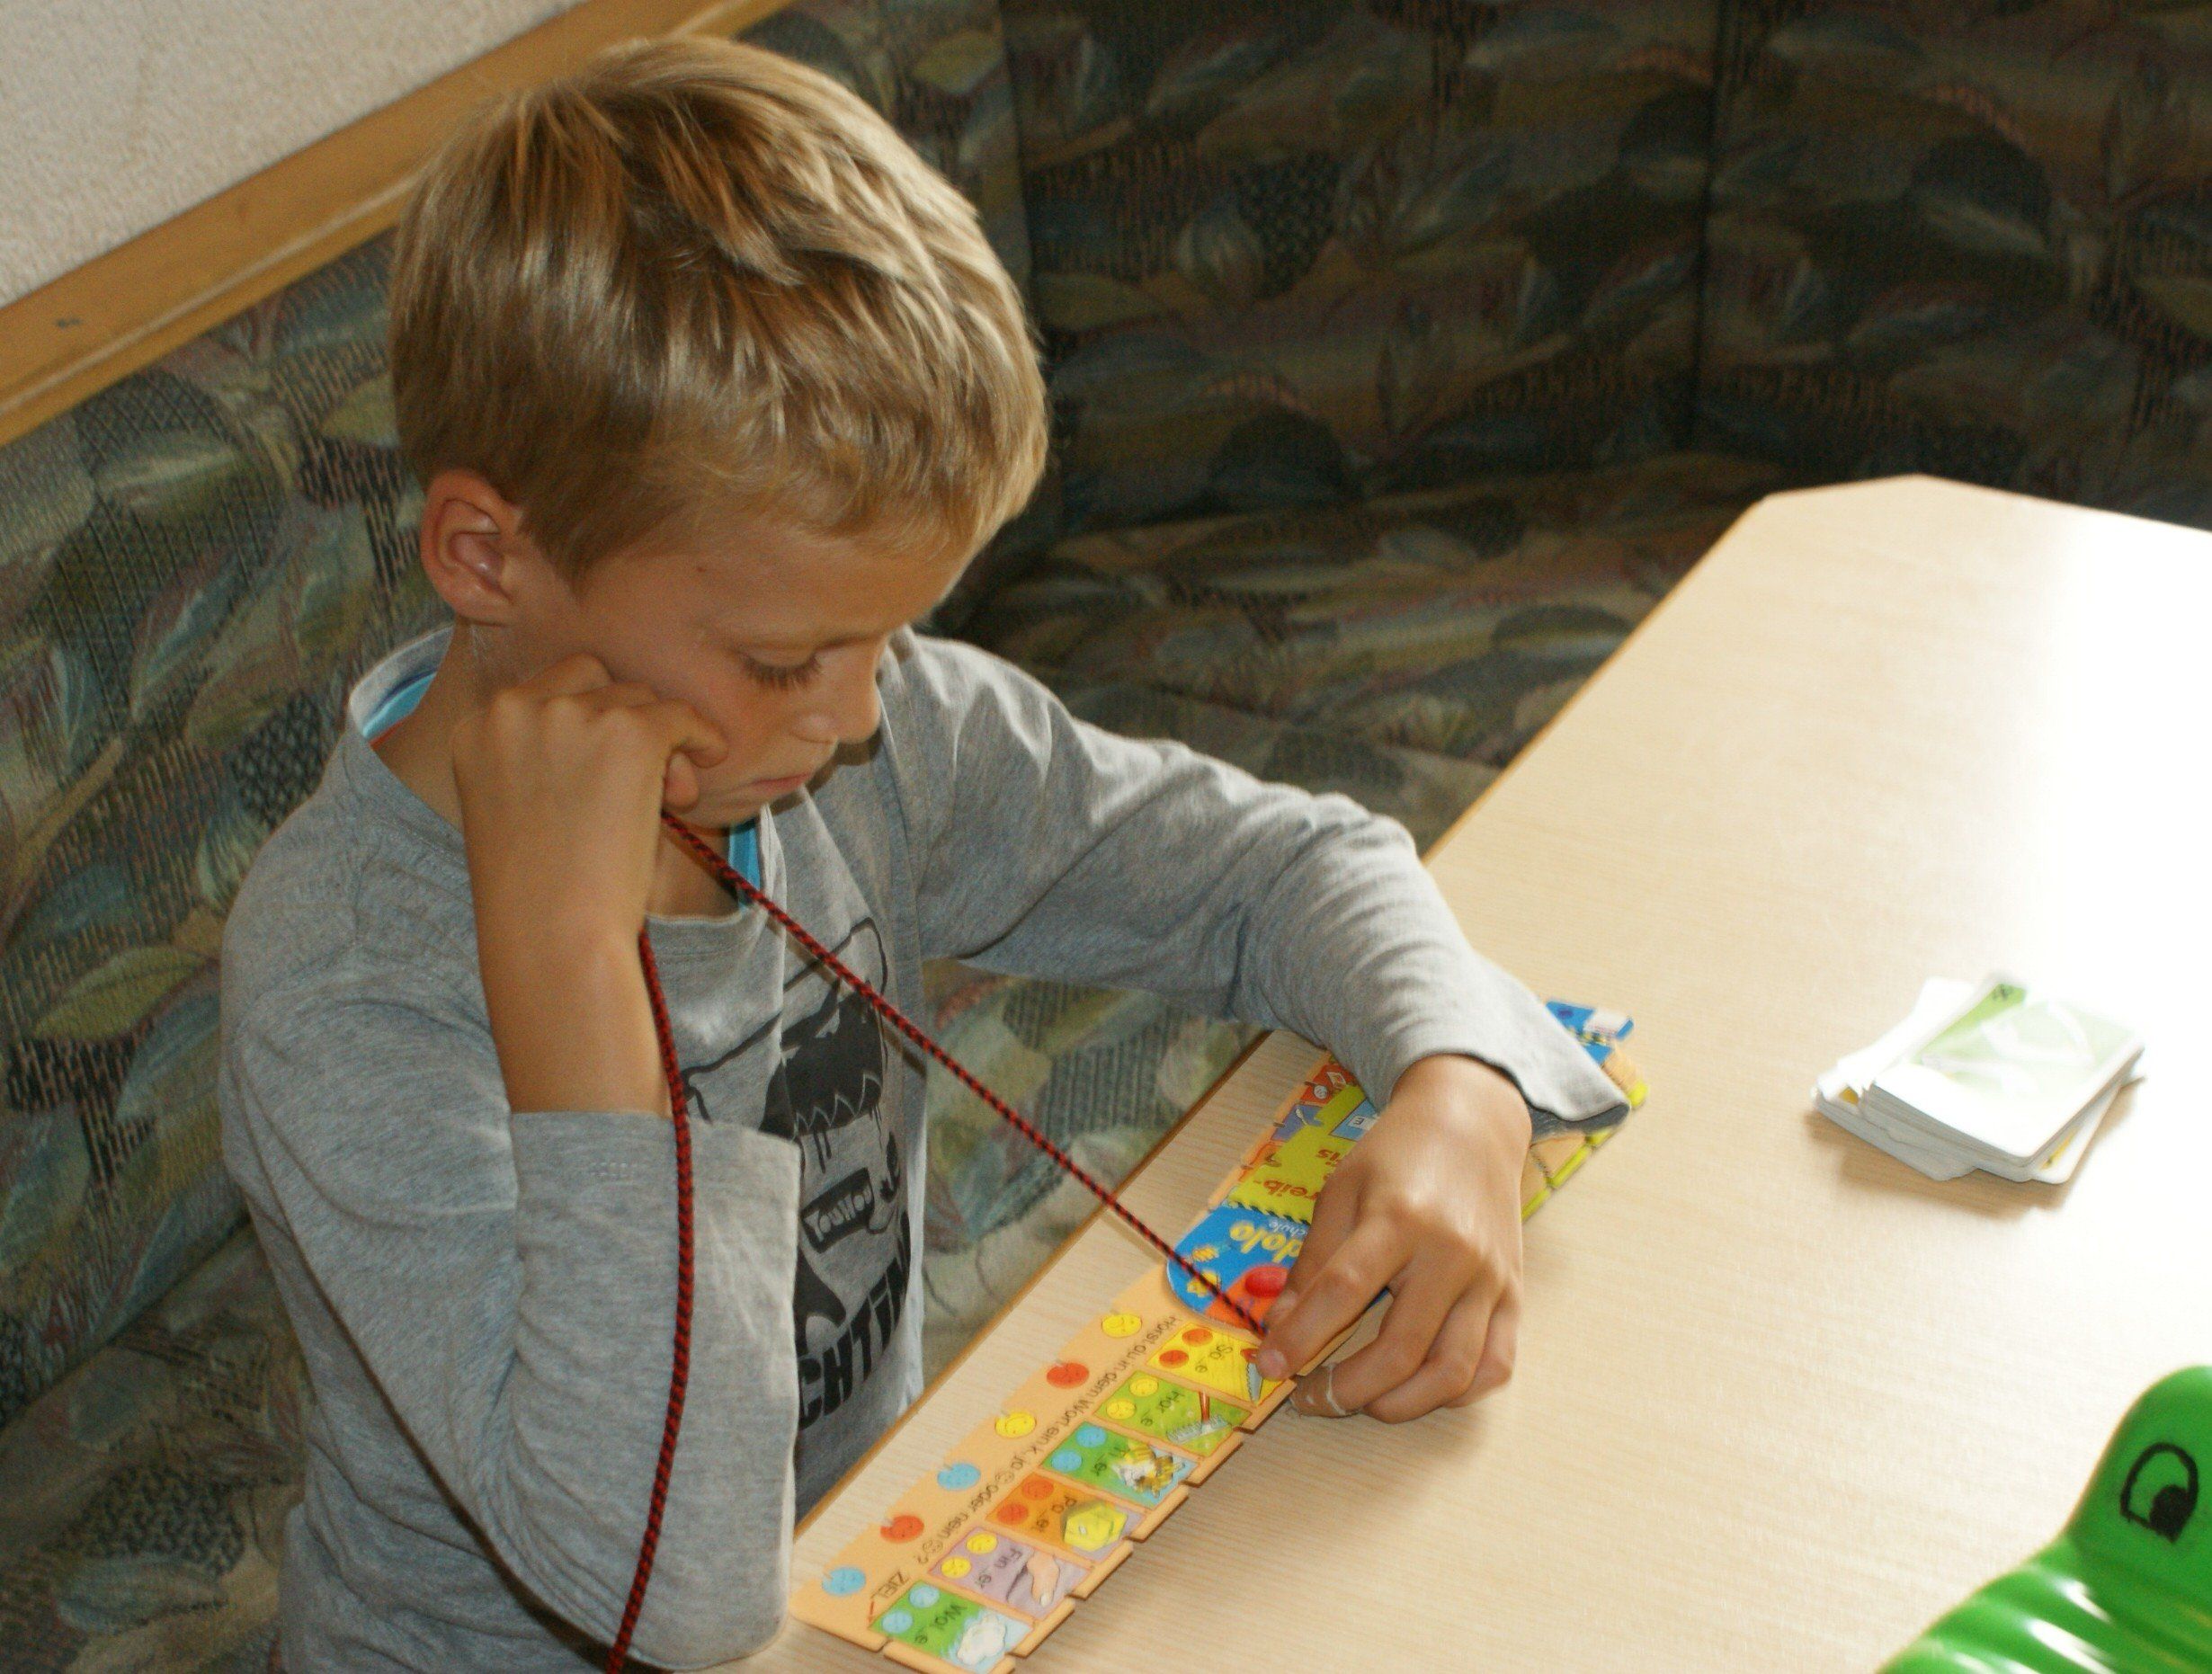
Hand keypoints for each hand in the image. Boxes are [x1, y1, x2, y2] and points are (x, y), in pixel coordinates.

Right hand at [449, 652, 726, 945]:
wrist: (553, 932)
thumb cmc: (538, 892)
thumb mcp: (514, 807)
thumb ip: (541, 755)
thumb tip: (618, 725)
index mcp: (475, 727)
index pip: (541, 691)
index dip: (583, 723)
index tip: (601, 766)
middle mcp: (514, 708)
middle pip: (590, 678)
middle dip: (619, 717)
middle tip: (640, 777)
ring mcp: (570, 714)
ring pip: (637, 698)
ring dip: (658, 741)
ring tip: (667, 800)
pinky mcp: (628, 731)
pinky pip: (681, 715)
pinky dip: (701, 737)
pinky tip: (709, 760)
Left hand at [1253, 1054, 1531, 1421]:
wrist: (1472, 1127)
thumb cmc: (1396, 1157)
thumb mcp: (1340, 1191)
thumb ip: (1314, 1262)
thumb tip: (1281, 1327)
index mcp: (1399, 1219)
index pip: (1343, 1292)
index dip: (1300, 1337)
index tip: (1269, 1366)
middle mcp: (1451, 1254)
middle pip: (1401, 1348)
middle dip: (1347, 1389)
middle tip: (1313, 1397)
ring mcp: (1490, 1280)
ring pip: (1452, 1372)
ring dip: (1401, 1404)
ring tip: (1364, 1401)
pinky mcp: (1515, 1296)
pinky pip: (1494, 1366)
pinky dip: (1456, 1393)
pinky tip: (1419, 1388)